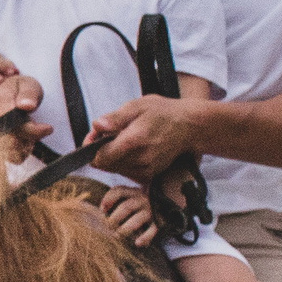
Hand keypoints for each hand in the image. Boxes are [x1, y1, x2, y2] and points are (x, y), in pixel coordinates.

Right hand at [0, 75, 51, 160]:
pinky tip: (24, 140)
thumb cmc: (20, 90)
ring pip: (10, 152)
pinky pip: (9, 157)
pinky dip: (21, 152)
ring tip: (30, 131)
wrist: (7, 94)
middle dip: (29, 138)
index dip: (32, 129)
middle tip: (39, 127)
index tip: (49, 128)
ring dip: (26, 145)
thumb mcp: (29, 85)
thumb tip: (26, 106)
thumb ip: (29, 94)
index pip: (13, 123)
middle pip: (10, 141)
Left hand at [88, 94, 206, 182]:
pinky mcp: (149, 175)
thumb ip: (115, 118)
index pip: (100, 157)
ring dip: (113, 156)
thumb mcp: (137, 106)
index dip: (92, 146)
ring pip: (113, 169)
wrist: (189, 126)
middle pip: (105, 164)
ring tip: (125, 138)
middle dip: (101, 150)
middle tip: (111, 132)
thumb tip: (96, 126)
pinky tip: (133, 147)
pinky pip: (125, 171)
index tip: (96, 134)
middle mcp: (140, 159)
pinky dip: (123, 161)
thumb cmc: (162, 112)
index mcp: (134, 141)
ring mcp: (146, 170)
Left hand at [98, 184, 163, 247]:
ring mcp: (152, 211)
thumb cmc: (144, 205)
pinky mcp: (161, 223)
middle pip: (126, 207)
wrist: (171, 209)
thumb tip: (101, 210)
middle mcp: (143, 200)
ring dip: (125, 229)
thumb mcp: (133, 197)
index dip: (108, 199)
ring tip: (117, 236)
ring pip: (136, 219)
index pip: (119, 191)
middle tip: (108, 227)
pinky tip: (137, 243)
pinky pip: (153, 230)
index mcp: (135, 192)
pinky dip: (145, 237)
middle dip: (114, 218)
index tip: (102, 210)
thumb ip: (119, 200)